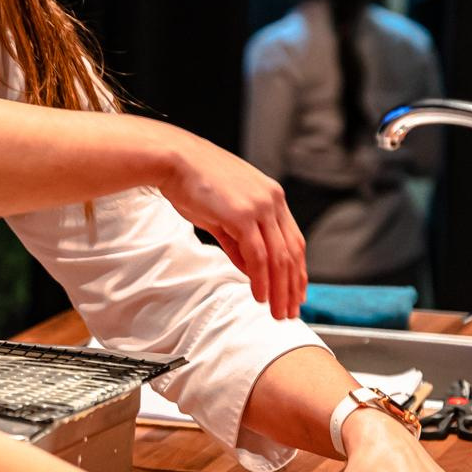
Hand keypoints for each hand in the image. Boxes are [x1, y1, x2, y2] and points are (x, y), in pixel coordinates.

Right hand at [153, 130, 307, 320]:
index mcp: (272, 196)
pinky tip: (259, 296)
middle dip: (292, 286)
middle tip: (290, 311)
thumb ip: (240, 243)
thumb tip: (252, 271)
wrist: (173, 160)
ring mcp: (259, 206)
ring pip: (279, 257)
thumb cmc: (193, 183)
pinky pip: (258, 256)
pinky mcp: (242, 215)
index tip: (296, 293)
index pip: (294, 240)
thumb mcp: (223, 214)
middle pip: (292, 252)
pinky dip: (261, 279)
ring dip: (279, 289)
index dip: (297, 270)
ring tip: (277, 312)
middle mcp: (272, 200)